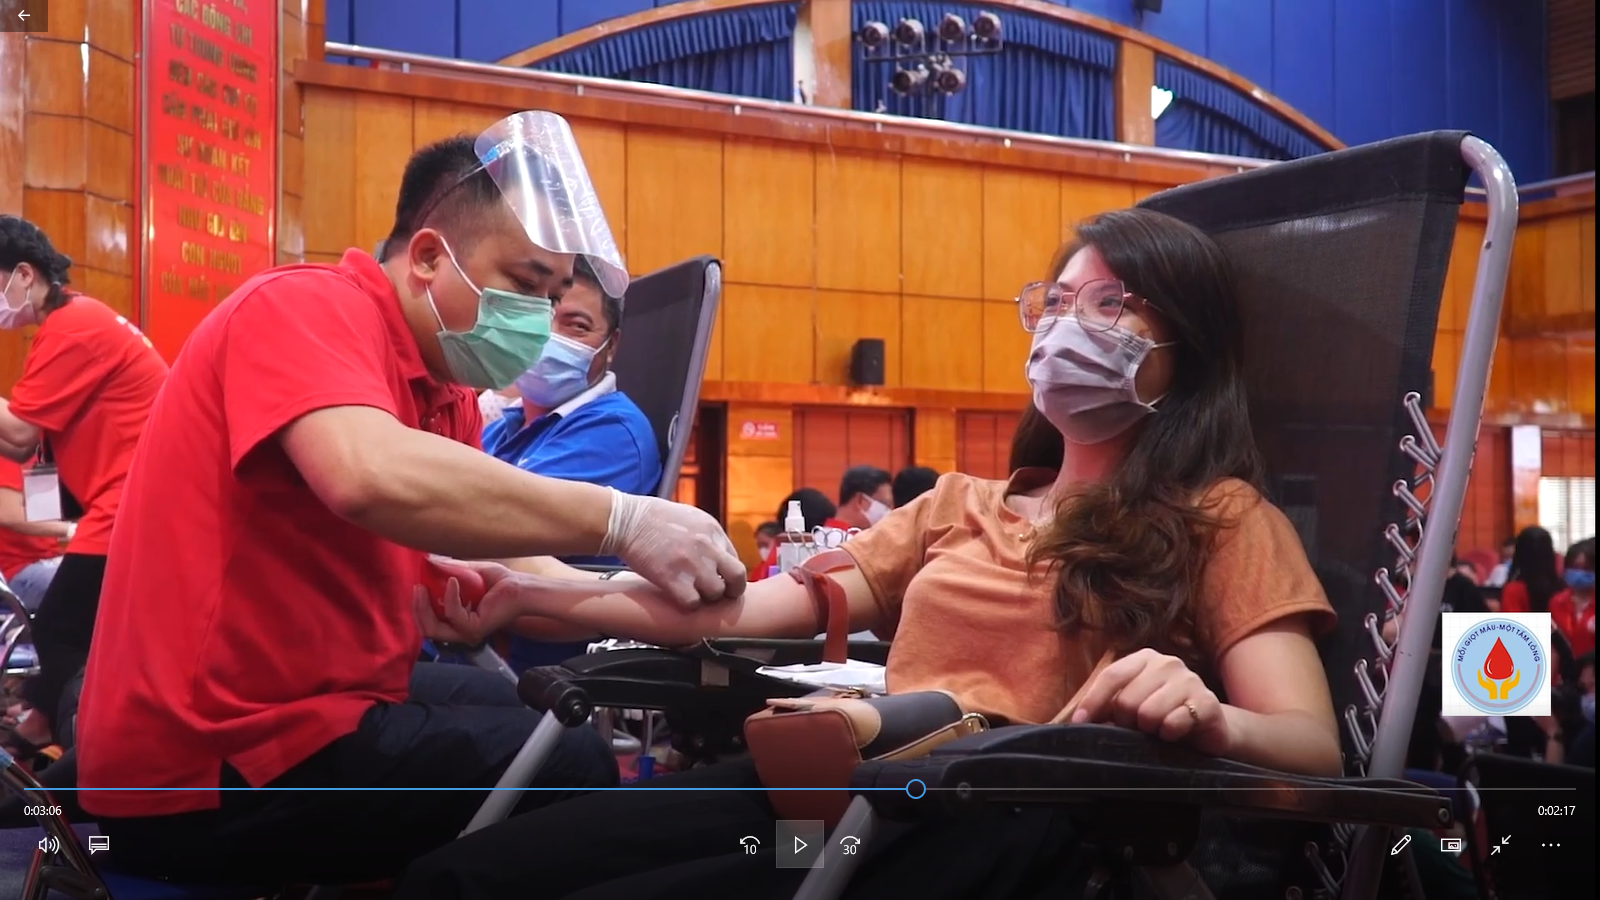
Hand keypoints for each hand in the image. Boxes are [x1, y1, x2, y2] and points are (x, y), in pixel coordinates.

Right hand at [412, 558, 524, 645]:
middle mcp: (459, 630)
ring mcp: (466, 632)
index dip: (417, 606)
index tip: (415, 584)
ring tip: (423, 587)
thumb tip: (428, 560)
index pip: (427, 621)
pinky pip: (452, 614)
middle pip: (425, 628)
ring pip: (432, 628)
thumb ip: (448, 569)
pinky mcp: (474, 628)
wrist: (520, 586)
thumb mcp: (468, 571)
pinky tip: (452, 581)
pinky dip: (450, 597)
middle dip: (416, 608)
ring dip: (423, 607)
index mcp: (455, 620)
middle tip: (416, 587)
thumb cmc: (499, 581)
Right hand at [598, 489, 746, 608]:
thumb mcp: (691, 517)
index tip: (720, 580)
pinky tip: (680, 598)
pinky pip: (692, 603)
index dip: (728, 573)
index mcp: (712, 530)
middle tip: (722, 595)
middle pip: (737, 577)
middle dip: (732, 590)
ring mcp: (691, 563)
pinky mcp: (672, 578)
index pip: (735, 559)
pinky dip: (689, 604)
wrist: (626, 520)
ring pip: (716, 593)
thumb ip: (707, 536)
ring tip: (696, 594)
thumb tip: (719, 555)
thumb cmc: (654, 518)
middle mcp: (707, 546)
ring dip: (707, 598)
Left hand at [1070, 648, 1231, 755]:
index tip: (1080, 723)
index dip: (1092, 702)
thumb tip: (1076, 719)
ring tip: (1158, 731)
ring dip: (1149, 731)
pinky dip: (1168, 735)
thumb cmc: (1164, 715)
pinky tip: (1174, 735)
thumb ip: (1108, 706)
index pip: (1111, 676)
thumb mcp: (1133, 706)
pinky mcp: (1207, 702)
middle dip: (1126, 723)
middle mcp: (1168, 663)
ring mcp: (1190, 680)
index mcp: (1144, 659)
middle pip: (1127, 700)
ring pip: (1148, 714)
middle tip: (1138, 730)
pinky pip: (1173, 724)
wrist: (1210, 727)